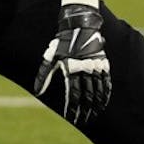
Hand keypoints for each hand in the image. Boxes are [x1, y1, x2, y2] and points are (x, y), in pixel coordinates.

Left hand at [34, 3, 111, 125]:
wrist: (79, 25)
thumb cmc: (62, 42)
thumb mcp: (51, 57)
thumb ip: (44, 75)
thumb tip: (37, 92)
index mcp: (72, 69)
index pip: (74, 94)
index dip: (73, 107)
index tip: (72, 117)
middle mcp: (85, 69)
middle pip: (87, 95)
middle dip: (85, 109)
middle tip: (83, 119)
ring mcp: (96, 66)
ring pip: (98, 90)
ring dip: (96, 104)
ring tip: (94, 113)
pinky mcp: (103, 63)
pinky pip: (106, 81)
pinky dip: (106, 92)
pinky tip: (104, 100)